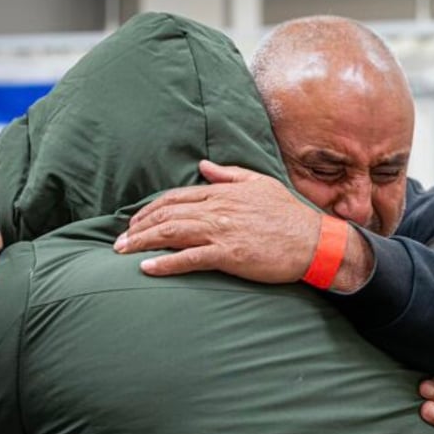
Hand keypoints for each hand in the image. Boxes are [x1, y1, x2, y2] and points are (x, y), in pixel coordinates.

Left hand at [114, 160, 322, 283]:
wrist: (313, 241)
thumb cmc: (289, 214)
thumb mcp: (260, 183)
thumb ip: (229, 174)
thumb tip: (204, 165)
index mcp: (224, 192)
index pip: (177, 197)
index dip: (152, 209)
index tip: (136, 221)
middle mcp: (218, 209)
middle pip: (168, 214)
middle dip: (139, 227)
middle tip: (119, 240)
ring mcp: (222, 232)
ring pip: (172, 233)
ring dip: (143, 242)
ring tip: (122, 252)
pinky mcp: (229, 254)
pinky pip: (190, 259)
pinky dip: (166, 263)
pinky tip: (147, 268)